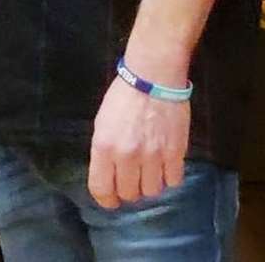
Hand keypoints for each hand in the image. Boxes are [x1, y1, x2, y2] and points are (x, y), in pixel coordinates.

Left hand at [88, 76, 189, 207]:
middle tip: (132, 178)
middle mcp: (127, 155)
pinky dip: (169, 177)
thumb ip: (105, 150)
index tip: (111, 199)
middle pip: (129, 194)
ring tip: (149, 169)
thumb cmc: (123, 96)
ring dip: (150, 184)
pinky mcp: (175, 154)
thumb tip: (109, 175)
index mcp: (104, 146)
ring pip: (152, 192)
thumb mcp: (103, 122)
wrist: (153, 78)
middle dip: (129, 190)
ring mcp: (153, 157)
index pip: (101, 189)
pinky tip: (165, 164)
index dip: (106, 199)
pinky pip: (173, 181)